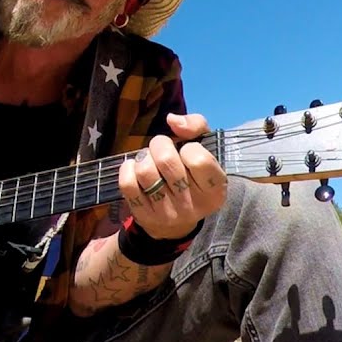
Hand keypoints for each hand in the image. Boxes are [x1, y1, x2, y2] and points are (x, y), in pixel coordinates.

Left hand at [118, 113, 226, 239]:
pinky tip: (135, 169)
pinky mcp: (144, 216)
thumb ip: (196, 126)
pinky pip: (127, 184)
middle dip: (159, 145)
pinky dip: (128, 169)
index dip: (188, 147)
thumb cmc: (192, 175)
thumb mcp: (204, 149)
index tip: (186, 151)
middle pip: (166, 161)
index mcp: (214, 190)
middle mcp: (192, 205)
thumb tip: (172, 120)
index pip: (198, 159)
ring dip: (143, 157)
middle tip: (161, 149)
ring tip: (148, 159)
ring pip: (145, 171)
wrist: (177, 222)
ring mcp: (167, 213)